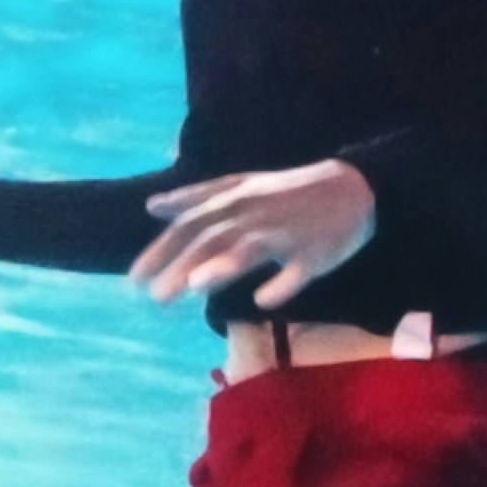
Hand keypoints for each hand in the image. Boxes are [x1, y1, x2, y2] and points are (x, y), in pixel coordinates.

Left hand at [131, 159, 375, 310]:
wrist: (352, 188)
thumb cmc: (286, 194)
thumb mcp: (239, 187)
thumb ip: (195, 198)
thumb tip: (152, 206)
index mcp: (235, 199)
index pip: (189, 225)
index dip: (161, 250)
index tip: (134, 279)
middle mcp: (255, 214)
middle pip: (212, 239)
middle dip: (181, 265)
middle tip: (153, 297)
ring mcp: (286, 234)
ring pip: (251, 250)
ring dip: (223, 267)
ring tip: (195, 285)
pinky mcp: (316, 253)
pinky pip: (298, 270)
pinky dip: (281, 284)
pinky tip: (263, 300)